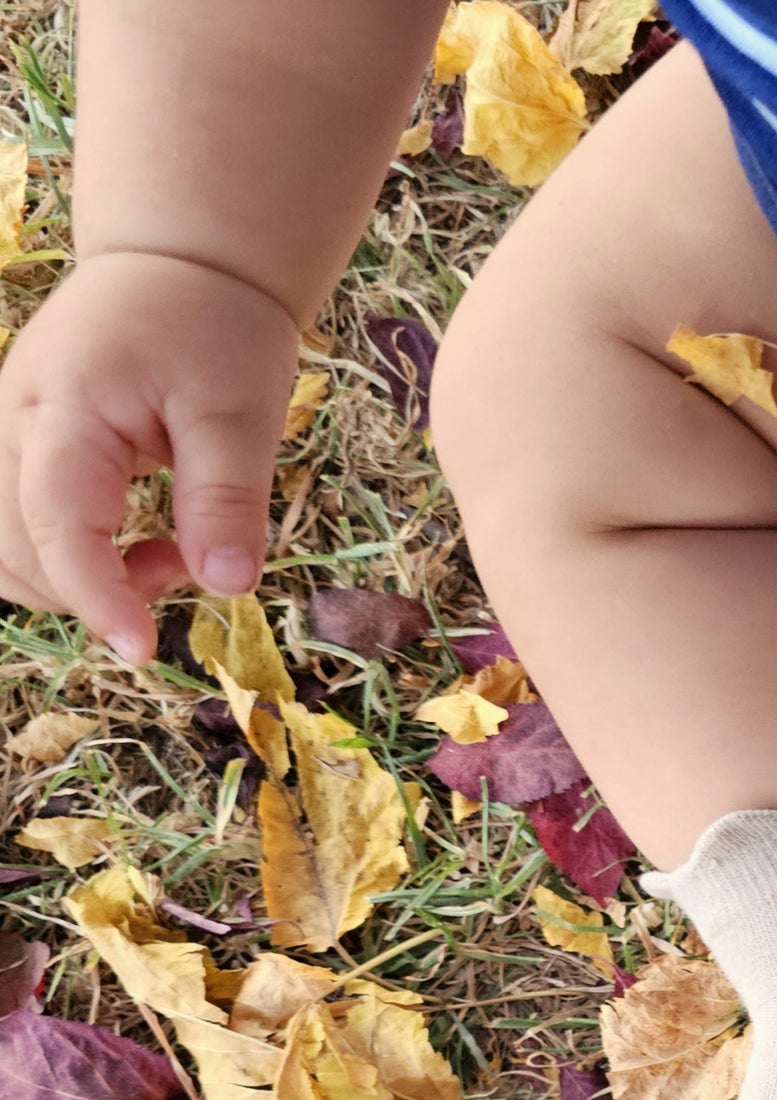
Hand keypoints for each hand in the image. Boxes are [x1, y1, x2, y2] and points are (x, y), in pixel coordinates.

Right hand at [0, 251, 298, 662]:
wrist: (182, 262)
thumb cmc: (215, 324)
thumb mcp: (241, 409)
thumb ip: (227, 497)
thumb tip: (227, 585)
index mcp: (66, 409)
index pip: (56, 525)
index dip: (96, 597)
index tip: (142, 648)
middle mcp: (16, 425)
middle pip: (15, 551)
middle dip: (95, 591)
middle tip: (185, 567)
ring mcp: (12, 438)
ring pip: (7, 549)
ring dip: (80, 582)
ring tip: (167, 556)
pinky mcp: (27, 452)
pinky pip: (21, 530)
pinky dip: (73, 562)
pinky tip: (142, 547)